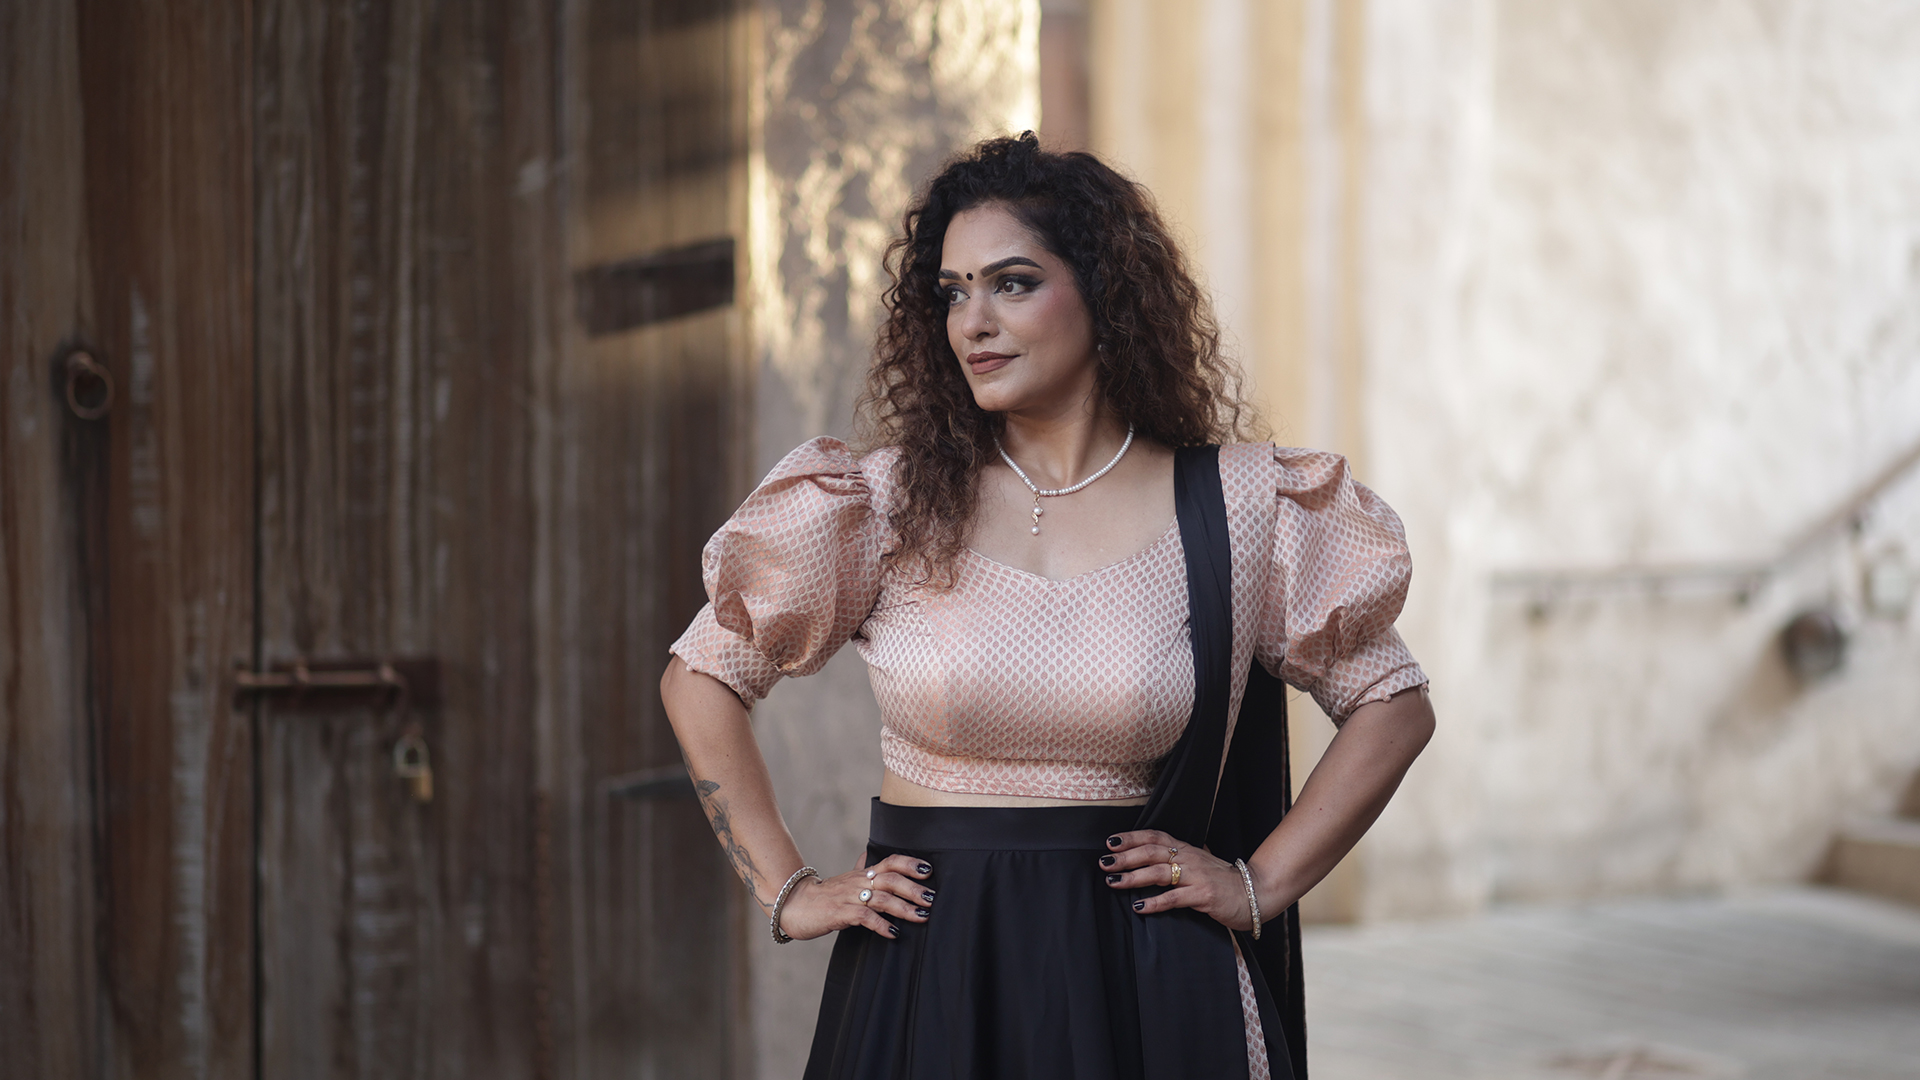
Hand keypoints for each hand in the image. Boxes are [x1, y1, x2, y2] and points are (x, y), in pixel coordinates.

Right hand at [773, 852, 936, 941]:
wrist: (794, 904)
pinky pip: (865, 917)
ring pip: (882, 898)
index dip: (909, 864)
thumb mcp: (846, 880)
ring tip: (921, 916)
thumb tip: (869, 855)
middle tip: (931, 898)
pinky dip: (881, 925)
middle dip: (913, 888)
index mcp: (863, 873)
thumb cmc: (824, 895)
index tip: (928, 871)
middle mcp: (859, 882)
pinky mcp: (840, 913)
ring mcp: (849, 897)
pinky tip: (893, 933)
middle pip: (891, 879)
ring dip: (904, 907)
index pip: (890, 861)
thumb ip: (861, 870)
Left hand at [1100, 830, 1257, 931]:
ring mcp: (1196, 876)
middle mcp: (1189, 858)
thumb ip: (1180, 858)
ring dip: (1133, 877)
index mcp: (1186, 850)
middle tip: (1104, 862)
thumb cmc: (1224, 881)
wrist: (1255, 892)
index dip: (1132, 838)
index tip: (1110, 842)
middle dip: (1125, 857)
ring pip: (1159, 872)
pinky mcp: (1204, 896)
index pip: (1155, 837)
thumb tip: (1157, 855)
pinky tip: (1139, 907)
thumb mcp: (1200, 863)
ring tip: (1113, 881)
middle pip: (1151, 852)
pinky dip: (1155, 902)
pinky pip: (1175, 898)